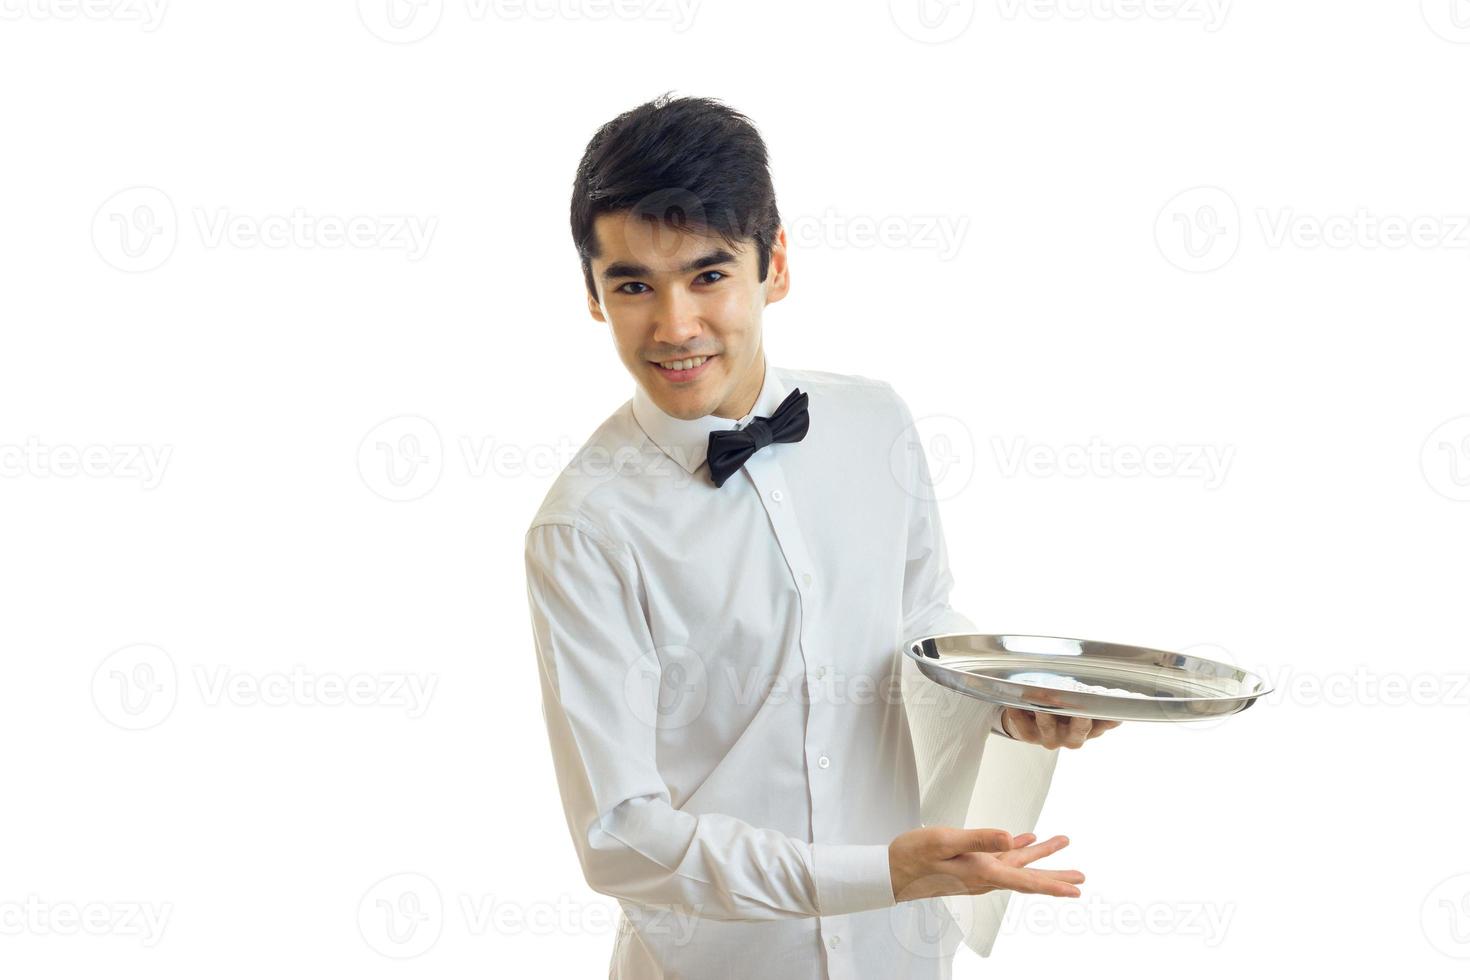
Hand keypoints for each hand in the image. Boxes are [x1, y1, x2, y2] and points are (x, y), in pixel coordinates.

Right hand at [889, 827, 1083, 902]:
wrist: (890, 871)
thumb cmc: (912, 856)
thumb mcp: (944, 841)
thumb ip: (978, 839)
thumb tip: (1010, 838)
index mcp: (982, 872)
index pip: (1025, 880)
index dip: (1053, 885)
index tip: (1076, 890)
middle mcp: (984, 876)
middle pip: (1027, 876)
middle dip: (1055, 874)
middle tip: (1081, 877)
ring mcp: (977, 872)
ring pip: (1016, 864)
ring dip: (1038, 855)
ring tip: (1060, 842)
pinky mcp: (969, 865)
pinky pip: (999, 857)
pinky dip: (1015, 848)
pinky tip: (1023, 839)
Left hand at [1000, 709, 1120, 748]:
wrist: (1034, 724)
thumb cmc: (1064, 712)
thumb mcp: (1085, 710)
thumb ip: (1099, 705)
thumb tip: (1124, 699)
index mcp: (1090, 730)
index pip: (1104, 723)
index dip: (1107, 716)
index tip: (1108, 703)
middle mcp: (1071, 738)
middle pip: (1078, 729)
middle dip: (1079, 716)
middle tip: (1078, 701)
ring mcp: (1049, 737)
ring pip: (1048, 724)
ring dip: (1045, 709)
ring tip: (1042, 695)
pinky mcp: (1028, 736)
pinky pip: (1021, 725)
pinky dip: (1017, 712)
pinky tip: (1014, 701)